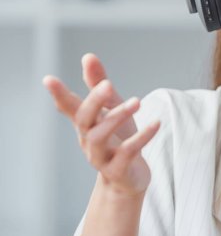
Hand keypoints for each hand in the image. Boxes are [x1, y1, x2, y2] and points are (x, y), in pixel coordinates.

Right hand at [43, 53, 159, 196]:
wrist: (129, 179)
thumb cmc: (119, 139)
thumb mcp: (112, 109)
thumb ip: (99, 84)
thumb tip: (88, 56)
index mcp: (86, 124)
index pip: (69, 106)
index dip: (59, 94)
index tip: (48, 79)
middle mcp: (89, 139)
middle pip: (84, 119)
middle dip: (94, 101)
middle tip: (108, 84)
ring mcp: (101, 157)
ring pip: (101, 137)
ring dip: (117, 117)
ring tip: (137, 102)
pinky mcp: (117, 171)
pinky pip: (127, 153)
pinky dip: (142, 138)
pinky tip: (157, 123)